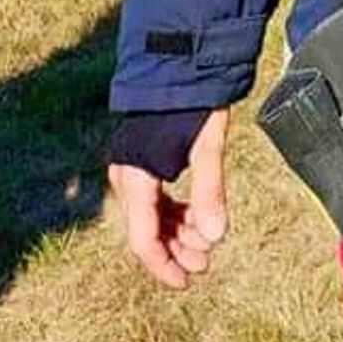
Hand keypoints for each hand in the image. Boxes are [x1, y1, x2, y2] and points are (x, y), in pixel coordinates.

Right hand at [109, 106, 229, 289]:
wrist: (179, 59)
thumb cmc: (193, 99)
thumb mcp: (208, 143)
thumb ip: (210, 190)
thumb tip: (215, 237)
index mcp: (136, 176)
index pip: (144, 238)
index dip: (164, 265)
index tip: (186, 282)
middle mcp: (126, 177)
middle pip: (146, 230)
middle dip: (176, 250)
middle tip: (206, 262)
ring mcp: (132, 169)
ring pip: (151, 217)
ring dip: (176, 233)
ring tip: (206, 244)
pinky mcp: (142, 161)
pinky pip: (153, 199)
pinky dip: (174, 213)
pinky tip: (194, 218)